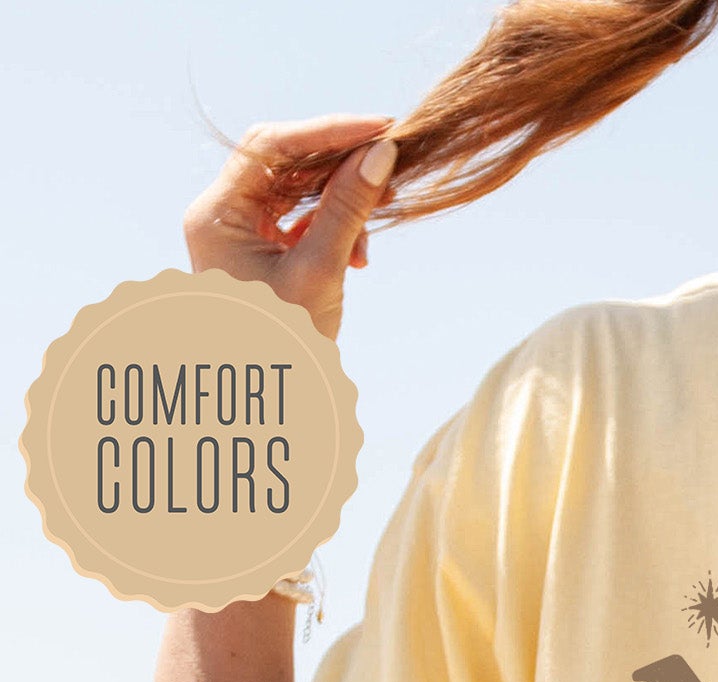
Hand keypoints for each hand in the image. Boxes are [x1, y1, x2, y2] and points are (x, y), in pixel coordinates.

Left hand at [182, 114, 398, 340]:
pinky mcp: (262, 251)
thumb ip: (348, 211)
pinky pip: (300, 218)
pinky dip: (334, 225)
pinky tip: (358, 253)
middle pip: (284, 161)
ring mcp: (240, 232)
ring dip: (342, 200)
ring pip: (296, 189)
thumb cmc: (285, 348)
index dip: (328, 131)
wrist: (270, 403)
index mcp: (216, 214)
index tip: (380, 129)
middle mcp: (221, 214)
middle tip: (388, 163)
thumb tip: (381, 155)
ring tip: (375, 226)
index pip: (271, 146)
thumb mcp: (320, 273)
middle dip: (338, 163)